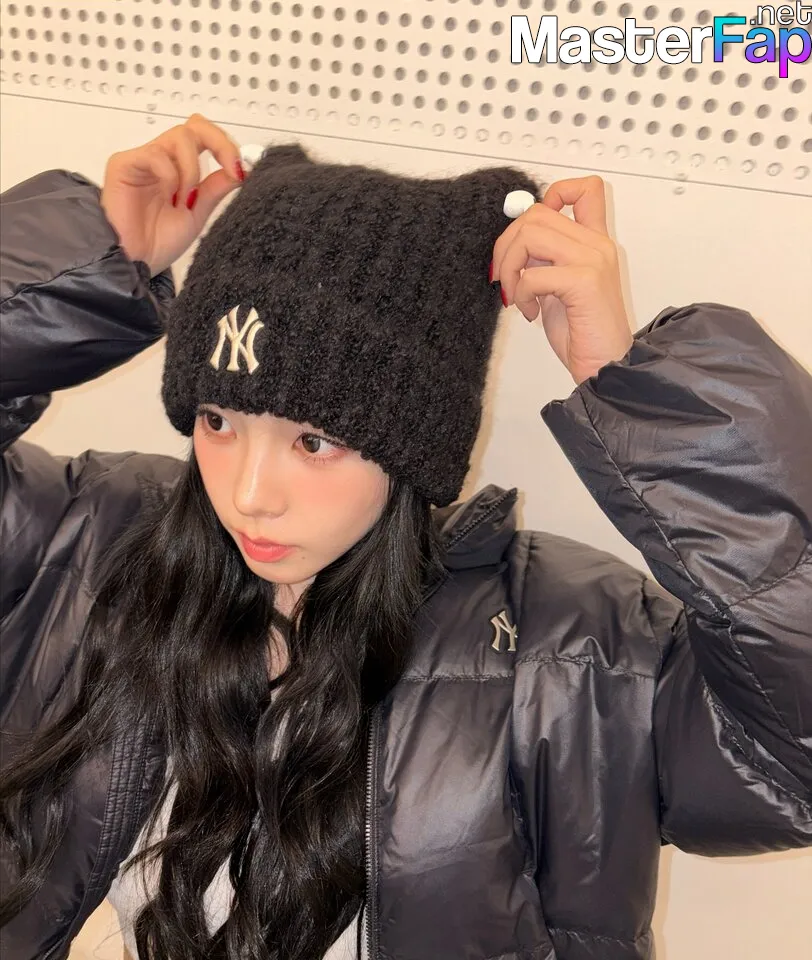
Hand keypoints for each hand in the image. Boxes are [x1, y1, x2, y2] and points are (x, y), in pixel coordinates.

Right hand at [100, 113, 244, 276]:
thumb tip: (241, 168)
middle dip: (220, 144)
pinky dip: (172, 177)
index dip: (226, 146)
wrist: (133, 264)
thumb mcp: (198, 214)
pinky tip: (169, 198)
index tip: (240, 169)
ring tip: (185, 199)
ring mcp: (143, 160)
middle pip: (194, 126)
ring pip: (180, 137)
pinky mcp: (124, 164)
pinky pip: (156, 155)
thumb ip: (215, 188)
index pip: (204, 137)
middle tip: (229, 169)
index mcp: (178, 169)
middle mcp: (162, 160)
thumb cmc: (157, 244)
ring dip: (193, 170)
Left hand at [491, 175, 632, 385]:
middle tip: (504, 278)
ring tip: (515, 295)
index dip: (552, 194)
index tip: (529, 232)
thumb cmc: (584, 334)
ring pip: (531, 234)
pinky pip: (533, 274)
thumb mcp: (559, 287)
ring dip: (510, 267)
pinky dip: (520, 294)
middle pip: (538, 213)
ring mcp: (593, 260)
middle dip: (507, 244)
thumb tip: (514, 242)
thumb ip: (545, 259)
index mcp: (596, 243)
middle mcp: (598, 244)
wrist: (607, 367)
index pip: (586, 189)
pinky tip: (530, 313)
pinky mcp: (584, 282)